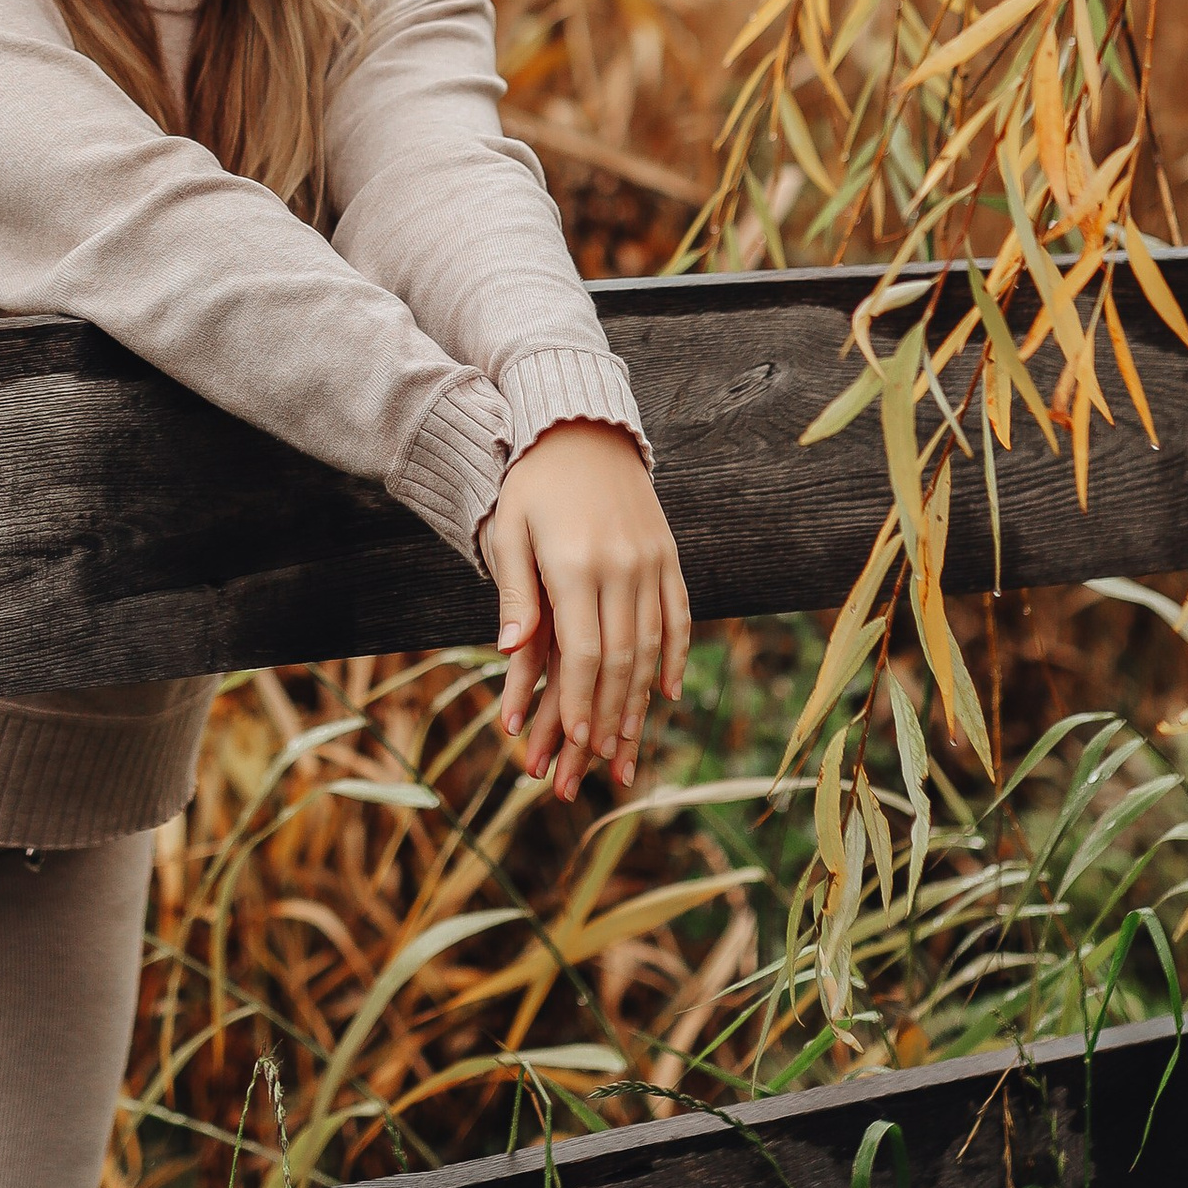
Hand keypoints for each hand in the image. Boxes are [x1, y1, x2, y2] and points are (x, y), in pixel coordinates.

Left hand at [482, 422, 690, 800]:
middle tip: (600, 760)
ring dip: (641, 698)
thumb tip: (512, 651)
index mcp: (574, 562)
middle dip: (611, 715)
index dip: (581, 702)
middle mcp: (620, 564)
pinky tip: (666, 693)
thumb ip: (515, 591)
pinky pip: (678, 614)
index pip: (583, 651)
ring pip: (652, 643)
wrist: (582, 427)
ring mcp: (650, 559)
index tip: (577, 743)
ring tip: (629, 742)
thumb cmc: (532, 483)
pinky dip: (674, 656)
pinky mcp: (667, 553)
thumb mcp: (509, 529)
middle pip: (620, 658)